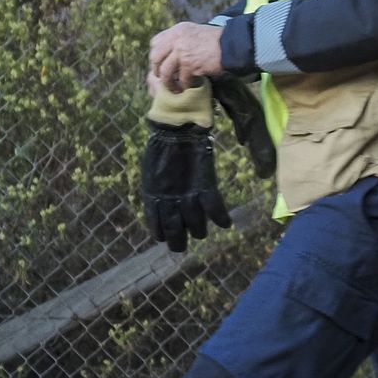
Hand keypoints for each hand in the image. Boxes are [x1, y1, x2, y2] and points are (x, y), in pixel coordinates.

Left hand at [140, 122, 231, 252]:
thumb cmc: (161, 146)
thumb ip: (157, 188)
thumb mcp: (151, 171)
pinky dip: (221, 218)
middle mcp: (169, 200)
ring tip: (201, 233)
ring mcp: (188, 195)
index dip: (161, 233)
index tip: (164, 238)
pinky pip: (214, 208)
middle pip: (174, 230)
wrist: (176, 130)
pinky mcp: (204, 186)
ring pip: (195, 224)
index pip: (155, 223)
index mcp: (153, 195)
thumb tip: (162, 200)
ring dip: (198, 231)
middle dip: (178, 242)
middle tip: (180, 247)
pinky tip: (226, 224)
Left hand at [149, 22, 223, 92]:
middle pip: (155, 57)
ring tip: (175, 87)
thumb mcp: (196, 33)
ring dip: (168, 82)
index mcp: (178, 30)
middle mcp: (176, 38)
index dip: (156, 55)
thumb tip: (172, 54)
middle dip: (157, 70)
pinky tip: (189, 87)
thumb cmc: (219, 41)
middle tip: (163, 79)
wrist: (233, 44)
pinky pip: (181, 79)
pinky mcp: (189, 64)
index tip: (161, 64)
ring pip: (165, 71)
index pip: (156, 42)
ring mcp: (181, 51)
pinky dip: (185, 85)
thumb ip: (183, 40)